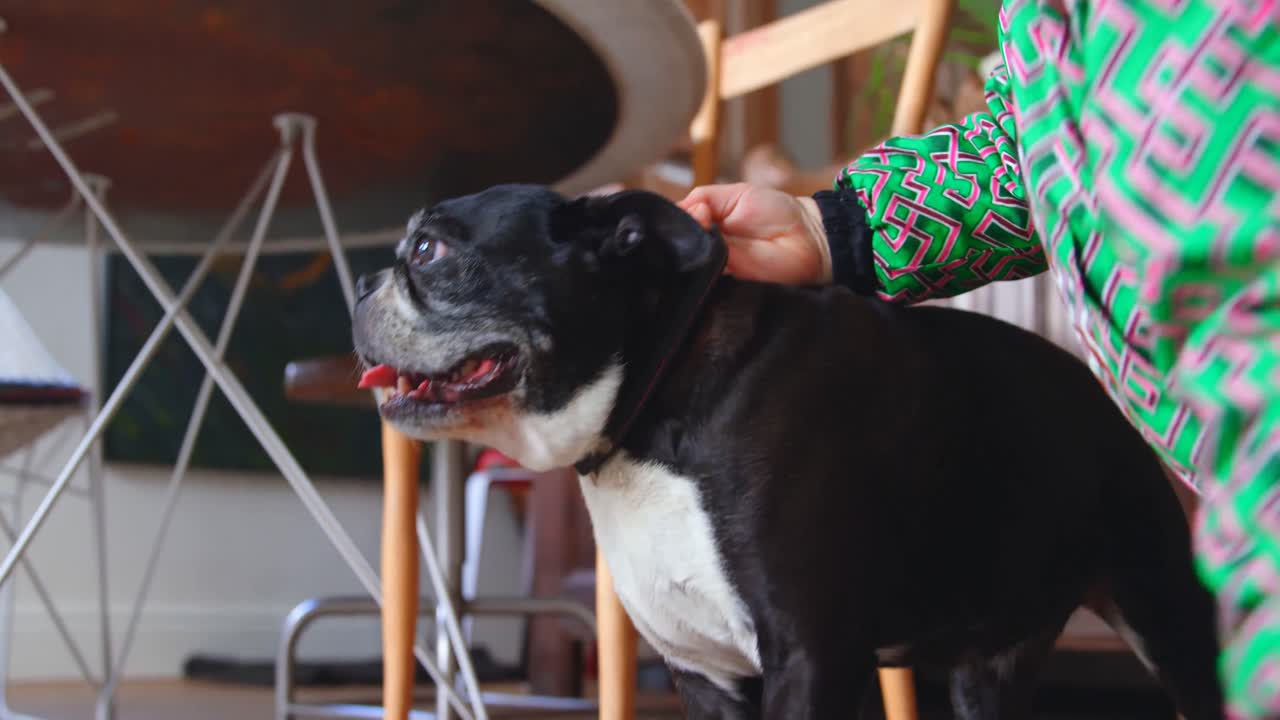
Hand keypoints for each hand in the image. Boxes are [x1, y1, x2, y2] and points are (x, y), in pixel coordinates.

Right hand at [678, 183, 830, 284]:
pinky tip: (713, 254)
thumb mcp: (735, 194)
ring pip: (688, 261)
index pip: (678, 223)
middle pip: (679, 244)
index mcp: (705, 221)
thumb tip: (684, 212)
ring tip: (710, 234)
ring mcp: (715, 265)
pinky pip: (704, 278)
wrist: (808, 237)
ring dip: (694, 248)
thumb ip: (704, 198)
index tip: (686, 213)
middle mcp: (706, 245)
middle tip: (702, 221)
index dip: (675, 219)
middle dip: (683, 233)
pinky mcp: (726, 283)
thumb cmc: (776, 211)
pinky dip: (704, 268)